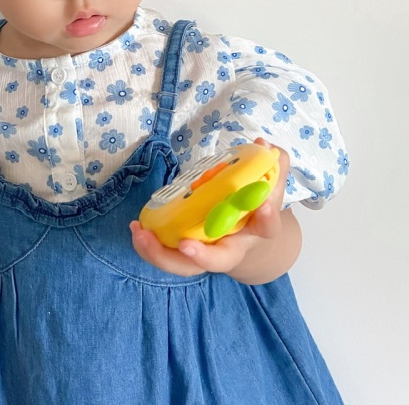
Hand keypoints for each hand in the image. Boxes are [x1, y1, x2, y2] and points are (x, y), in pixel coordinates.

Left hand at [130, 138, 296, 281]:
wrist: (248, 241)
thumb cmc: (254, 208)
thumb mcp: (269, 185)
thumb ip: (272, 164)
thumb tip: (263, 144)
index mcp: (256, 229)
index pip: (266, 226)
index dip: (266, 217)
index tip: (262, 206)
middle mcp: (231, 248)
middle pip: (218, 260)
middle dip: (201, 256)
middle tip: (185, 245)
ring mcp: (206, 254)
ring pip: (186, 265)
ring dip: (162, 254)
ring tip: (141, 233)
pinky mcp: (185, 252)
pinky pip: (168, 256)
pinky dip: (150, 247)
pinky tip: (136, 228)